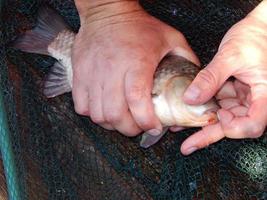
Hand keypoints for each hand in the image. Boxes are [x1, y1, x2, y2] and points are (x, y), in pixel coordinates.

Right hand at [72, 1, 198, 135]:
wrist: (107, 11)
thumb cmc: (138, 26)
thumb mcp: (171, 38)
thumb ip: (187, 60)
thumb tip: (194, 84)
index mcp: (136, 62)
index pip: (137, 100)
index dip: (145, 121)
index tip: (154, 127)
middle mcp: (112, 70)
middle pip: (114, 114)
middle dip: (128, 129)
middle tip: (137, 127)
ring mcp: (92, 73)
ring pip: (97, 114)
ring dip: (111, 123)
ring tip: (121, 119)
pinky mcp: (79, 74)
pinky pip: (81, 105)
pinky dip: (93, 113)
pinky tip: (103, 108)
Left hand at [180, 4, 266, 154]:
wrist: (258, 28)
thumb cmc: (253, 37)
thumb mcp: (230, 56)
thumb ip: (211, 78)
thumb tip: (191, 98)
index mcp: (265, 94)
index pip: (253, 124)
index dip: (235, 127)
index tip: (219, 116)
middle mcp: (255, 101)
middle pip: (234, 125)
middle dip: (209, 134)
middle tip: (188, 145)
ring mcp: (244, 98)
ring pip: (223, 117)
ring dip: (202, 122)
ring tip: (180, 127)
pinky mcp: (235, 93)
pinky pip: (218, 104)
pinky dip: (203, 108)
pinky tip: (186, 110)